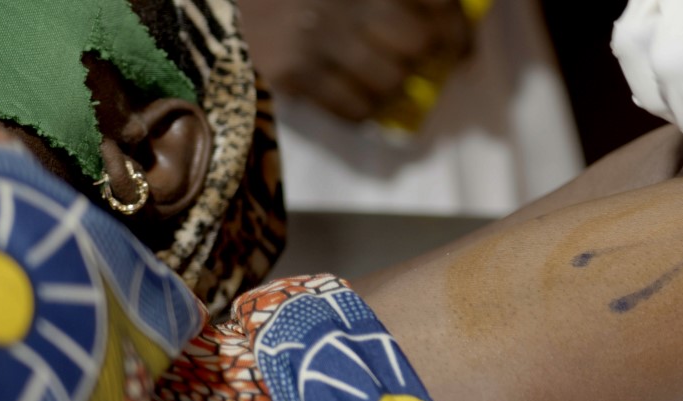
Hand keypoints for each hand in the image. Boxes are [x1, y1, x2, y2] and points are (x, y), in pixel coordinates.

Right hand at [241, 0, 475, 121]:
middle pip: (419, 44)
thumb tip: (449, 24)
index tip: (460, 48)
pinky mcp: (291, 72)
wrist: (221, 3)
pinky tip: (352, 93)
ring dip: (390, 85)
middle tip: (414, 62)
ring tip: (377, 76)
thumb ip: (396, 1)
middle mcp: (343, 0)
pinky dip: (362, 108)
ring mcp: (315, 37)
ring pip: (391, 82)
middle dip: (422, 58)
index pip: (436, 2)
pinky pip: (354, 108)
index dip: (457, 29)